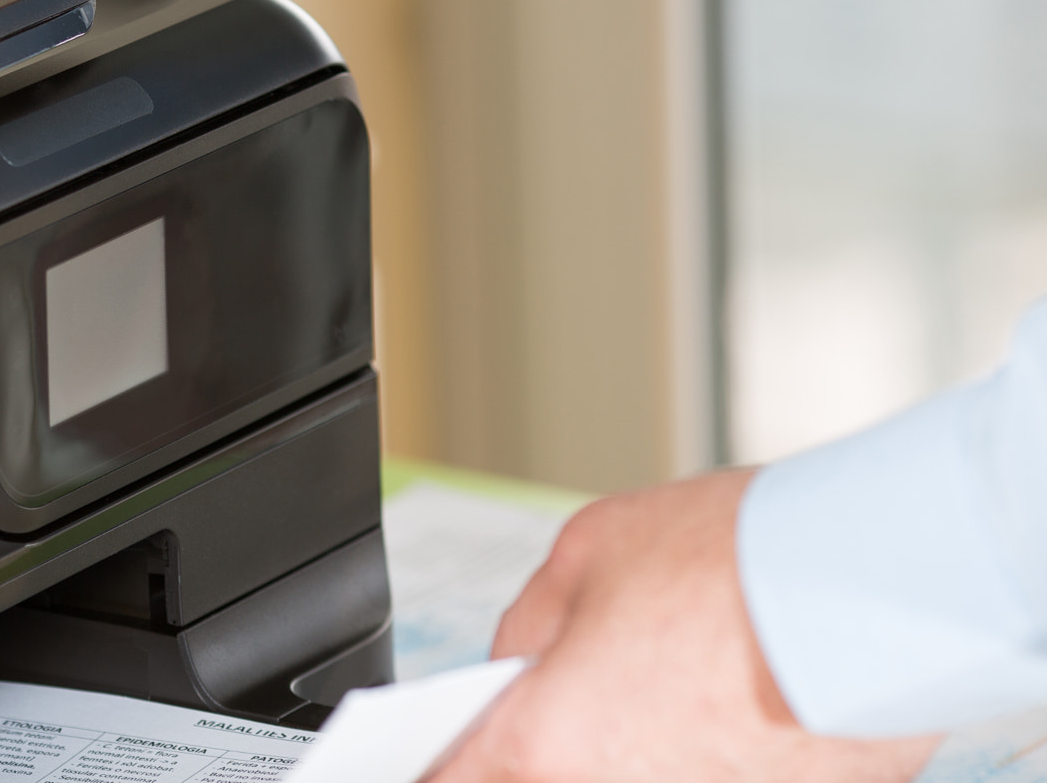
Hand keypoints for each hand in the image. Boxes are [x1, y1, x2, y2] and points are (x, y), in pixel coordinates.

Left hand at [434, 470, 939, 782]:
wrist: (877, 587)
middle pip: (551, 773)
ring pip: (636, 773)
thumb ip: (533, 627)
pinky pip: (712, 771)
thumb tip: (522, 662)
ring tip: (685, 670)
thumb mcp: (586, 554)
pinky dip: (713, 743)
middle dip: (559, 736)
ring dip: (645, 739)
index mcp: (544, 741)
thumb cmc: (731, 563)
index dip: (440, 763)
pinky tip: (739, 689)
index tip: (436, 757)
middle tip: (595, 679)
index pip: (456, 780)